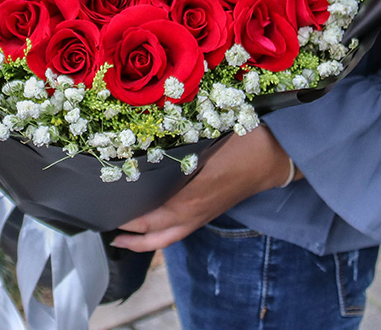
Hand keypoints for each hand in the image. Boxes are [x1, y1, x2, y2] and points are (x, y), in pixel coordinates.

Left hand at [111, 124, 299, 252]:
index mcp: (189, 200)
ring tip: (126, 237)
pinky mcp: (210, 211)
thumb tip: (146, 140)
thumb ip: (176, 148)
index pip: (149, 218)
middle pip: (156, 236)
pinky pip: (181, 229)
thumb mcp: (205, 141)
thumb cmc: (242, 144)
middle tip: (109, 232)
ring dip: (147, 240)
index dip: (127, 218)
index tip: (106, 211)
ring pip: (170, 237)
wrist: (274, 156)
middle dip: (131, 238)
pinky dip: (164, 231)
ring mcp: (204, 215)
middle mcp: (194, 214)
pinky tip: (156, 221)